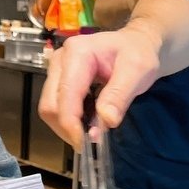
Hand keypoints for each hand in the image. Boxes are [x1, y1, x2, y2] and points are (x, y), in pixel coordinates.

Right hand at [38, 25, 160, 148]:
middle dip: (67, 128)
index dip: (71, 124)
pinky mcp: (59, 80)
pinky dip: (69, 120)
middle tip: (90, 143)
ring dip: (67, 126)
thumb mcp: (137, 71)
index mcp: (77, 53)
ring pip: (50, 108)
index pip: (65, 96)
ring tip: (91, 132)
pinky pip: (56, 107)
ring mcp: (57, 70)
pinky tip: (87, 122)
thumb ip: (120, 94)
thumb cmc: (138, 53)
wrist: (137, 43)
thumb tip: (105, 122)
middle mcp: (60, 60)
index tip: (85, 144)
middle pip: (50, 105)